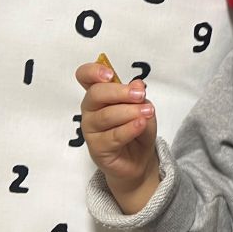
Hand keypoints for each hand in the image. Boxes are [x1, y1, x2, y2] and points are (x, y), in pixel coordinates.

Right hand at [77, 62, 159, 212]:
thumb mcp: (144, 109)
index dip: (93, 71)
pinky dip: (129, 129)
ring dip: (129, 112)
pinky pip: (113, 136)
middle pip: (96, 94)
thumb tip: (137, 84)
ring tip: (147, 112)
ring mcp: (91, 130)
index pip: (85, 77)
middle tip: (140, 95)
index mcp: (99, 95)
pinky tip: (140, 124)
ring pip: (106, 116)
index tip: (109, 74)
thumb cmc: (137, 128)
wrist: (139, 160)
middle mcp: (90, 110)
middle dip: (119, 92)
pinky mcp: (97, 149)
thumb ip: (139, 98)